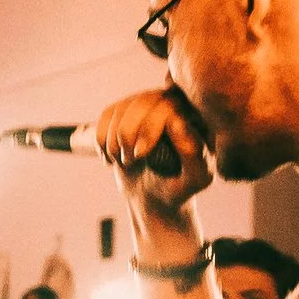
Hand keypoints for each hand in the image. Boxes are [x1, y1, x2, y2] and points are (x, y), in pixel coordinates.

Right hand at [95, 87, 213, 226]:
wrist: (153, 196)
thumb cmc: (178, 189)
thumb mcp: (193, 179)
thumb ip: (193, 154)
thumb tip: (176, 122)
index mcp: (196, 116)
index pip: (167, 105)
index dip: (147, 128)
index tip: (140, 155)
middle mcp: (174, 103)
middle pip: (142, 101)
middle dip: (127, 135)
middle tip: (130, 161)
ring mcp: (148, 105)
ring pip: (122, 108)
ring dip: (114, 141)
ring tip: (125, 162)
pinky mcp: (126, 111)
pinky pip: (106, 115)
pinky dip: (102, 140)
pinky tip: (112, 157)